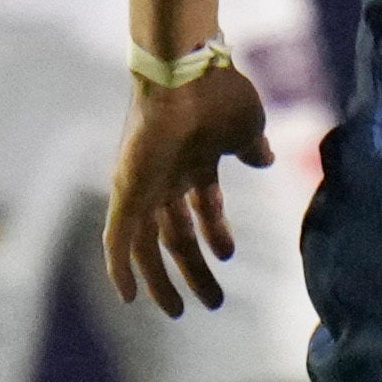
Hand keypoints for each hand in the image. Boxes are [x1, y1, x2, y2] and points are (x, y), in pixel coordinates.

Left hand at [103, 62, 277, 315]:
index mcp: (194, 160)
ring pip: (146, 245)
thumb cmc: (218, 92)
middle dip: (194, 269)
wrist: (185, 70)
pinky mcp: (126, 188)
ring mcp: (143, 182)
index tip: (228, 255)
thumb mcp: (246, 126)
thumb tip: (265, 159)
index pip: (201, 207)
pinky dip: (119, 267)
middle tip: (214, 301)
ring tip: (179, 310)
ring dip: (161, 279)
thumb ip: (251, 147)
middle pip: (176, 235)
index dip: (214, 232)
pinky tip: (128, 296)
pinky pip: (116, 237)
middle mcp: (166, 174)